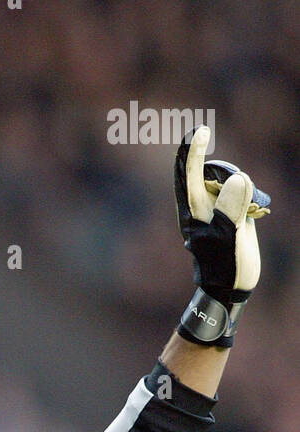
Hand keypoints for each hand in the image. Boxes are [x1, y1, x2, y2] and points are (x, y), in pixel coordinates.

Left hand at [174, 125, 269, 346]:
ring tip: (252, 216)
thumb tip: (236, 179)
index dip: (193, 152)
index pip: (189, 175)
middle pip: (213, 173)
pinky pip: (241, 191)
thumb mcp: (228, 238)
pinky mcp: (230, 211)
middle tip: (243, 207)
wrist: (231, 286)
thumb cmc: (224, 266)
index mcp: (192, 211)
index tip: (201, 131)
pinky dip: (252, 199)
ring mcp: (216, 207)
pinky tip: (257, 217)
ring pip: (230, 180)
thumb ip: (230, 208)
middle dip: (229, 177)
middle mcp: (201, 205)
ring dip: (245, 191)